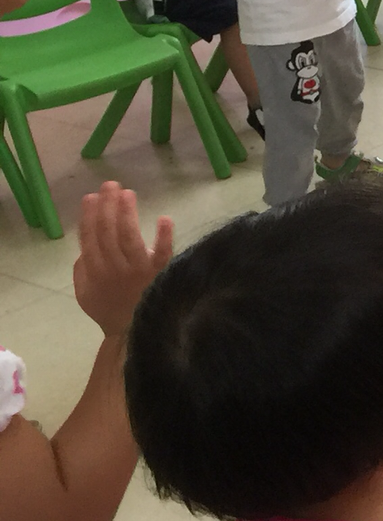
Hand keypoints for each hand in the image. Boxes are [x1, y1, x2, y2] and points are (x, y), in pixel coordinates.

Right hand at [72, 183, 172, 339]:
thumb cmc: (111, 310)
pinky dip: (163, 237)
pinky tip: (164, 219)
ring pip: (129, 238)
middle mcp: (114, 268)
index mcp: (94, 270)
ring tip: (127, 193)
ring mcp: (137, 271)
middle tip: (110, 185)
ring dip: (127, 214)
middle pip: (107, 232)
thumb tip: (84, 248)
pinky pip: (162, 254)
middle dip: (107, 206)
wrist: (134, 335)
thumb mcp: (86, 293)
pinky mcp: (160, 274)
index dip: (89, 215)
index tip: (91, 196)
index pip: (89, 237)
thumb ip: (81, 270)